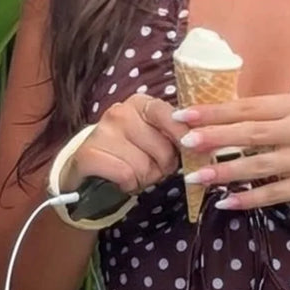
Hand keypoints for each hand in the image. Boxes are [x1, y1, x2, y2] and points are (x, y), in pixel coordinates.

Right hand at [60, 93, 183, 194]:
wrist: (91, 168)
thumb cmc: (130, 152)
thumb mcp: (155, 138)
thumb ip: (177, 135)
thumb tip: (202, 142)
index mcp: (140, 104)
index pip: (169, 115)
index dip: (182, 136)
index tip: (187, 149)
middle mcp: (119, 112)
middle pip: (163, 149)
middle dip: (163, 166)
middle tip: (151, 168)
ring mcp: (102, 132)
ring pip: (144, 166)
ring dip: (144, 178)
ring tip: (134, 174)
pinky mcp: (88, 155)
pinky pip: (125, 175)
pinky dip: (128, 185)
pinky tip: (121, 181)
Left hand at [174, 93, 289, 209]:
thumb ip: (263, 114)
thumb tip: (214, 115)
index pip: (246, 107)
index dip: (214, 112)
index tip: (183, 115)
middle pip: (251, 133)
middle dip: (215, 138)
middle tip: (185, 143)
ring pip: (260, 165)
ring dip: (226, 172)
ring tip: (197, 177)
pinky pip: (275, 193)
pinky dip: (250, 199)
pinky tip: (226, 202)